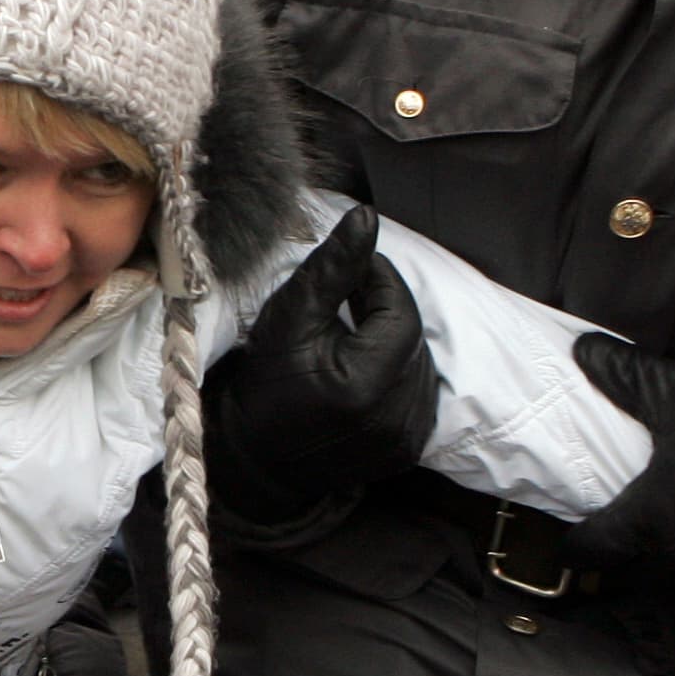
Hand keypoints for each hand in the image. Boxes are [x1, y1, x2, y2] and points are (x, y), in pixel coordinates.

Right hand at [204, 206, 431, 525]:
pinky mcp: (407, 448)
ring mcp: (406, 436)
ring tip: (354, 327)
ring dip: (392, 336)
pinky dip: (398, 370)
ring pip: (418, 361)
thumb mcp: (290, 316)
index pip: (399, 308)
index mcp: (368, 382)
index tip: (352, 266)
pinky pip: (417, 391)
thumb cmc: (265, 382)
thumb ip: (332, 267)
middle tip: (349, 292)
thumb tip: (366, 218)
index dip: (379, 279)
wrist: (255, 457)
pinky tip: (365, 362)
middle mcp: (397, 415)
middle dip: (384, 306)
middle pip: (411, 334)